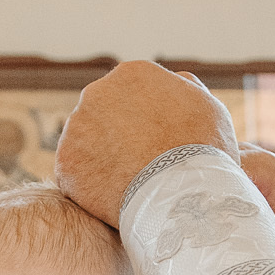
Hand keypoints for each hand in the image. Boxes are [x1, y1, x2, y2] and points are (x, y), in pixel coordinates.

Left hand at [54, 62, 238, 223]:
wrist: (181, 195)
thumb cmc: (204, 152)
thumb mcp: (209, 109)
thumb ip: (186, 90)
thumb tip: (177, 81)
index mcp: (132, 74)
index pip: (131, 94)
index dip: (143, 121)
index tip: (153, 143)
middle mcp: (97, 92)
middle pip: (103, 114)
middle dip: (117, 136)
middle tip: (138, 166)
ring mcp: (77, 127)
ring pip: (85, 143)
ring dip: (100, 160)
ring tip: (126, 186)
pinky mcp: (66, 162)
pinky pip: (75, 174)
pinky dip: (89, 187)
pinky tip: (111, 200)